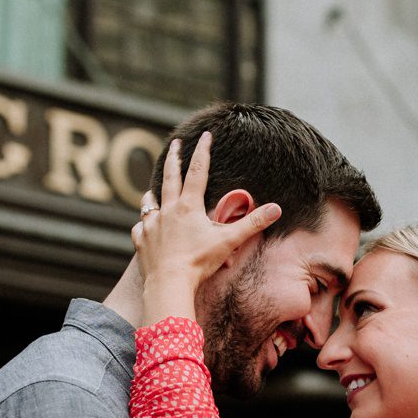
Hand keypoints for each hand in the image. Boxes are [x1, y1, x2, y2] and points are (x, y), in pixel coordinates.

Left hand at [133, 132, 281, 323]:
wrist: (169, 282)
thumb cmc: (199, 262)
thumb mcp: (229, 241)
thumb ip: (253, 223)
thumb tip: (277, 208)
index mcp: (188, 206)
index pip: (198, 171)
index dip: (203, 151)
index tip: (205, 135)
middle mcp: (167, 210)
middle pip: (170, 178)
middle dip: (173, 158)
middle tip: (174, 143)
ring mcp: (152, 225)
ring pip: (149, 202)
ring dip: (153, 194)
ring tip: (152, 190)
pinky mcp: (142, 241)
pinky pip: (140, 229)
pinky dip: (144, 225)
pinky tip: (145, 227)